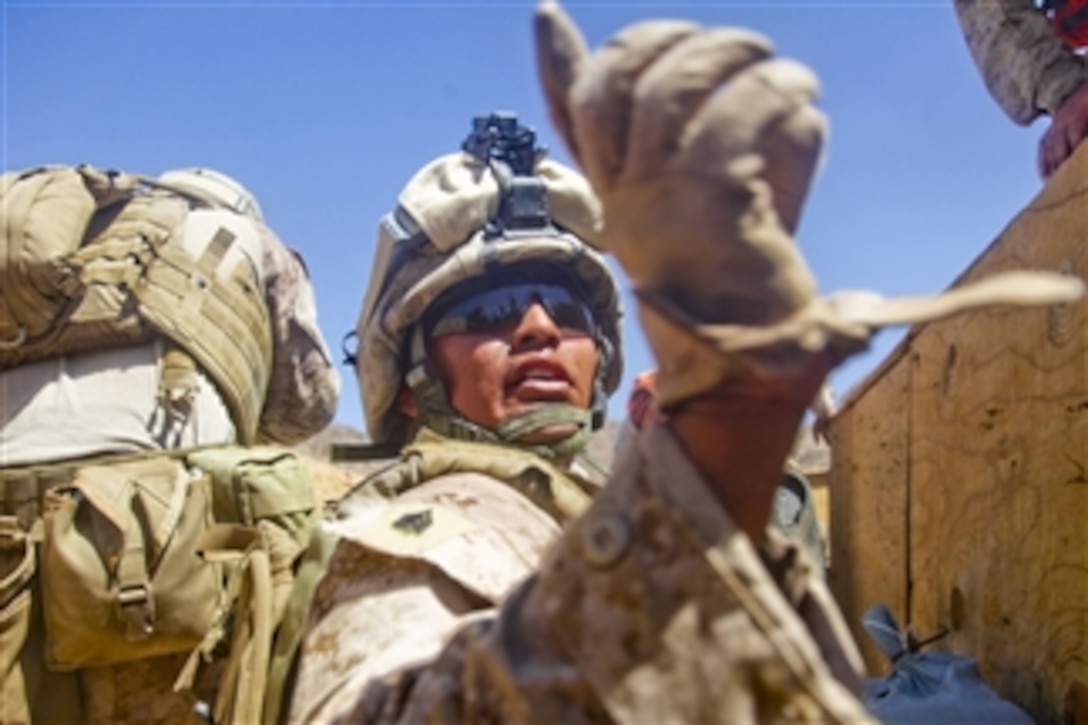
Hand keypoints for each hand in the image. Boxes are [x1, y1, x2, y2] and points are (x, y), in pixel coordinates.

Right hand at [535, 0, 1083, 411]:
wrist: (756, 363)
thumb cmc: (749, 283)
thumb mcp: (725, 205)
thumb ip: (730, 146)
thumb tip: (762, 82)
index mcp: (619, 198)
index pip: (573, 121)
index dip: (556, 64)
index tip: (547, 15)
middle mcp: (627, 197)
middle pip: (614, 87)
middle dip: (667, 41)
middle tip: (735, 45)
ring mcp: (661, 202)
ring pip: (668, 92)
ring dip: (727, 55)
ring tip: (772, 61)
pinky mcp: (711, 208)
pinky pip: (733, 118)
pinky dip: (773, 87)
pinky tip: (801, 90)